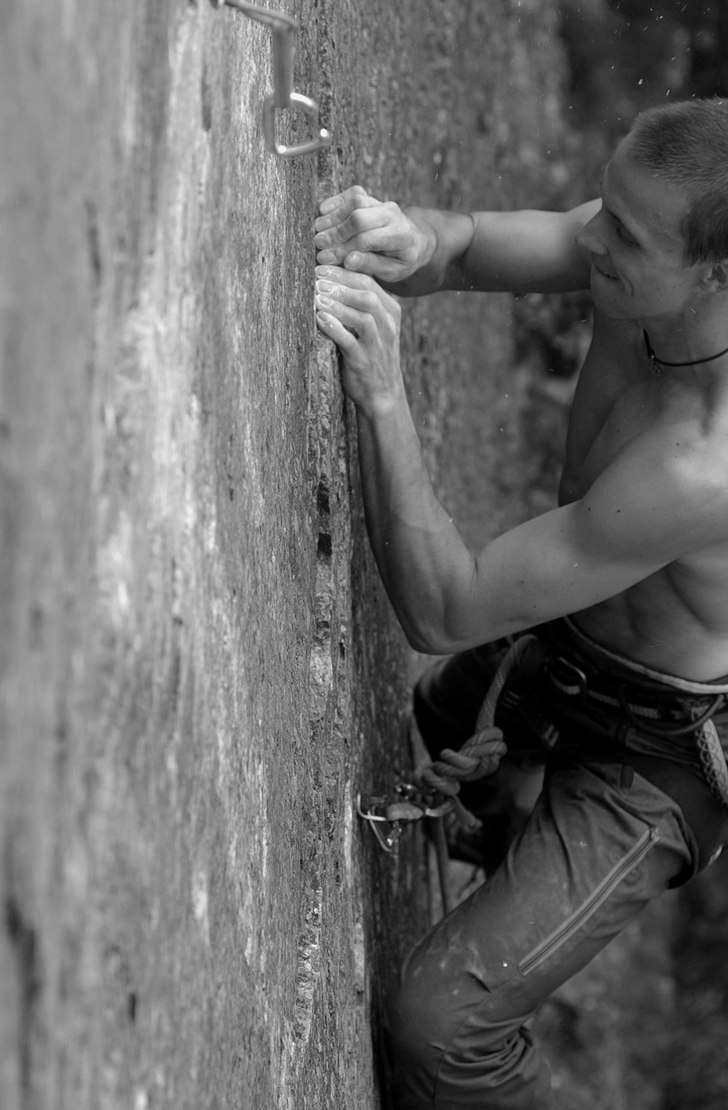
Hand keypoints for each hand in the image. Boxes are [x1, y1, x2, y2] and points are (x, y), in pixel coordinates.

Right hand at [314, 186, 434, 282]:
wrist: (413, 241)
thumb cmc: (400, 261)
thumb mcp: (391, 271)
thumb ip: (370, 265)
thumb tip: (348, 261)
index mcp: (400, 235)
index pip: (366, 240)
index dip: (343, 250)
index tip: (325, 259)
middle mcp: (392, 214)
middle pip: (359, 218)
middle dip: (336, 232)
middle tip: (317, 244)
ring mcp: (382, 203)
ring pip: (355, 203)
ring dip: (333, 217)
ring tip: (317, 232)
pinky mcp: (372, 197)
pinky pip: (353, 194)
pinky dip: (337, 202)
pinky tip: (322, 212)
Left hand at [315, 266, 403, 415]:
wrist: (382, 394)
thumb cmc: (370, 354)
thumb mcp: (372, 326)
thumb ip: (358, 304)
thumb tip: (328, 280)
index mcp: (390, 311)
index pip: (368, 282)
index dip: (343, 272)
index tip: (320, 266)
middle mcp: (388, 325)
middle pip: (367, 295)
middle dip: (340, 283)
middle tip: (316, 278)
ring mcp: (378, 345)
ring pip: (362, 317)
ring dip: (337, 304)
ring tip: (316, 296)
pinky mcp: (364, 362)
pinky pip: (350, 342)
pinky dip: (335, 328)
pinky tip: (320, 319)